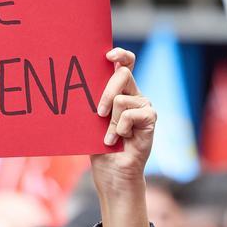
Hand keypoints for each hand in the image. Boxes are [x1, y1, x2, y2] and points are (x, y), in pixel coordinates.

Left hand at [90, 48, 155, 226]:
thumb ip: (91, 101)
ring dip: (110, 122)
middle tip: (97, 114)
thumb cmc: (97, 146)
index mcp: (120, 91)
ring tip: (111, 137)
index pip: (126, 63)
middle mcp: (134, 94)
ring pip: (121, 99)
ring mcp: (144, 106)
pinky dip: (120, 128)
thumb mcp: (90, 120)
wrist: (111, 172)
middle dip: (105, 93)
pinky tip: (121, 140)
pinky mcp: (151, 119)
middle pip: (122, 74)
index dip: (120, 55)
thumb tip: (74, 84)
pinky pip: (131, 114)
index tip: (108, 55)